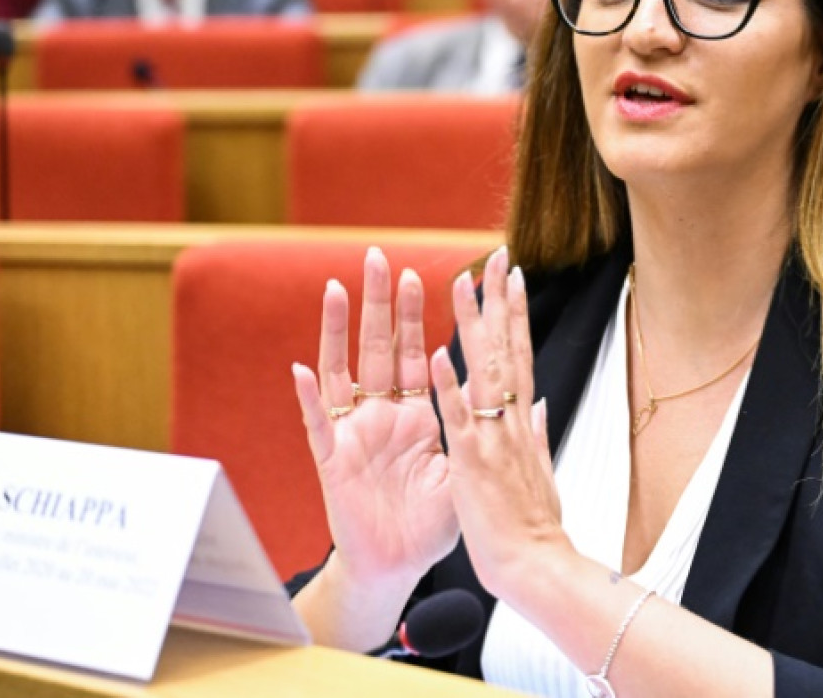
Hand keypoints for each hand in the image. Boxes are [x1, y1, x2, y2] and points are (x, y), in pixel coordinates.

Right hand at [292, 247, 458, 588]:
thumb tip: (520, 394)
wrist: (400, 566)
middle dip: (379, 302)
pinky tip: (301, 369)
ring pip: (343, 371)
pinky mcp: (332, 462)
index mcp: (416, 413)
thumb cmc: (430, 521)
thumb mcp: (464, 469)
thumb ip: (476, 430)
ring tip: (337, 288)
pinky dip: (309, 398)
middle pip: (379, 347)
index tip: (424, 271)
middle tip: (377, 255)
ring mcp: (354, 433)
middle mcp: (382, 414)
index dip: (419, 314)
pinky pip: (318, 426)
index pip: (417, 352)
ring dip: (338, 331)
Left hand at [430, 246, 571, 601]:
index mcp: (522, 423)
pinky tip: (437, 355)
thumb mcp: (540, 472)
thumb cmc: (534, 525)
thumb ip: (537, 435)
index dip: (516, 315)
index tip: (514, 278)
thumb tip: (540, 407)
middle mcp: (511, 421)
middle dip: (499, 302)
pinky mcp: (471, 462)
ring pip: (482, 371)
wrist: (537, 565)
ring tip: (463, 284)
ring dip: (472, 326)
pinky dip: (448, 387)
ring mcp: (492, 438)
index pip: (520, 356)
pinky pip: (457, 419)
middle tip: (495, 258)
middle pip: (506, 349)